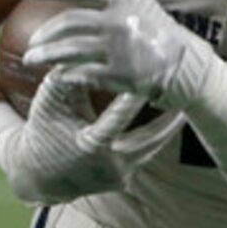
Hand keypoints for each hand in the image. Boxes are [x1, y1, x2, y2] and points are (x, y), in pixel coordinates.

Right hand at [0, 71, 184, 204]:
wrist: (42, 176)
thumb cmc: (45, 130)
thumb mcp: (49, 105)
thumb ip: (65, 78)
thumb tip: (82, 47)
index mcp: (89, 145)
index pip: (115, 121)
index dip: (132, 101)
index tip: (149, 81)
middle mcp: (108, 165)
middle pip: (147, 140)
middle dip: (167, 120)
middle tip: (183, 96)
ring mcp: (118, 175)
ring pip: (152, 148)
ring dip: (169, 128)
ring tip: (184, 107)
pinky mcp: (124, 180)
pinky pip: (145, 154)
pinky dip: (156, 138)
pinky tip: (171, 120)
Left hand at [19, 0, 212, 106]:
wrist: (188, 68)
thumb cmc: (163, 38)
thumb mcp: (143, 9)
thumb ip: (114, 5)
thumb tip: (82, 2)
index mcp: (123, 0)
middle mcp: (119, 21)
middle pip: (68, 23)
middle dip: (44, 34)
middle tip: (31, 44)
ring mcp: (119, 48)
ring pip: (69, 50)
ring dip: (45, 55)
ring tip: (31, 60)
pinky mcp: (120, 74)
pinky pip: (82, 73)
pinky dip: (65, 74)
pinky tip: (57, 76)